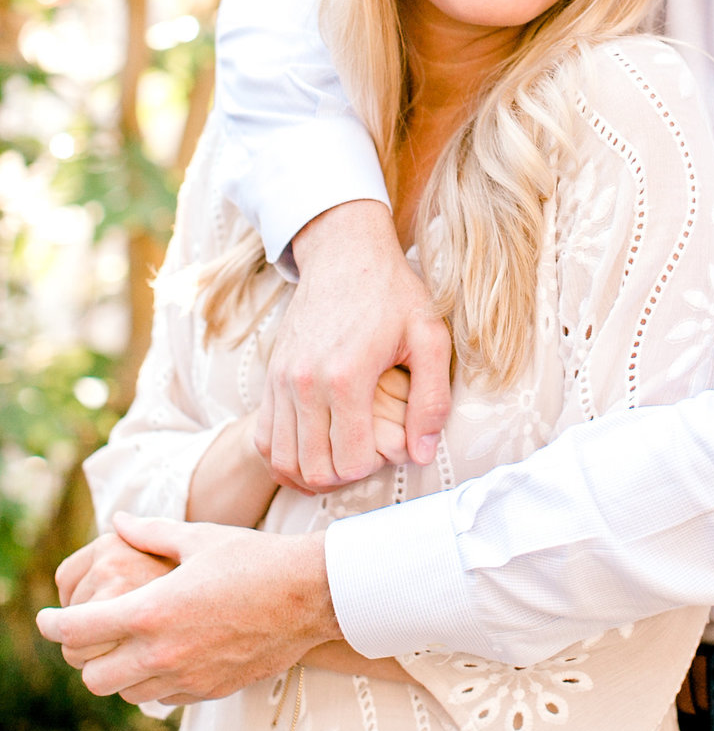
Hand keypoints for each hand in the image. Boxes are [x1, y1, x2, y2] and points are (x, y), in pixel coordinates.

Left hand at [36, 511, 338, 705]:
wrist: (311, 595)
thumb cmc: (256, 558)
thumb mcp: (199, 537)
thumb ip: (150, 532)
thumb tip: (116, 521)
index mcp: (153, 609)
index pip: (79, 630)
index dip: (52, 625)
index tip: (44, 619)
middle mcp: (163, 651)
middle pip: (93, 677)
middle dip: (85, 657)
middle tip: (93, 634)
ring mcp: (187, 677)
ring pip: (125, 694)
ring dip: (119, 673)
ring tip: (131, 645)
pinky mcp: (209, 691)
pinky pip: (162, 699)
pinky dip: (153, 683)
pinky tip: (168, 656)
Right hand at [256, 199, 451, 491]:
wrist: (345, 253)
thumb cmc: (394, 294)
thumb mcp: (430, 338)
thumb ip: (432, 399)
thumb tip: (423, 453)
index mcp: (346, 377)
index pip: (351, 462)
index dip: (375, 466)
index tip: (392, 445)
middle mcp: (304, 383)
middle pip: (314, 469)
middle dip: (344, 476)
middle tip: (370, 455)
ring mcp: (280, 381)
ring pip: (282, 461)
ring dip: (312, 472)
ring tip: (344, 457)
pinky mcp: (269, 377)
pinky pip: (264, 439)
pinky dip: (286, 456)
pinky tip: (316, 448)